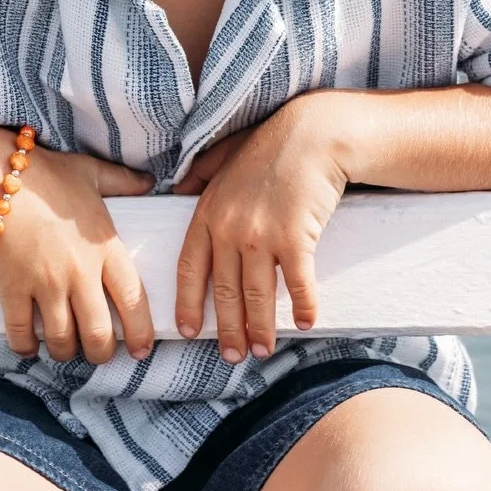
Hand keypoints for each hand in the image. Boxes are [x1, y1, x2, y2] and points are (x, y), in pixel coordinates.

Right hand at [0, 144, 154, 364]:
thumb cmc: (43, 173)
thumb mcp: (90, 173)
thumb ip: (122, 181)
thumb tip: (149, 181)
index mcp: (104, 247)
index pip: (133, 300)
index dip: (140, 331)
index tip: (141, 349)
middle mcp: (79, 271)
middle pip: (98, 333)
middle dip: (100, 353)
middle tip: (97, 355)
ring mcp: (45, 283)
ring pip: (62, 339)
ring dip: (64, 352)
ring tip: (62, 350)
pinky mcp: (12, 288)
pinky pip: (21, 331)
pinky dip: (25, 346)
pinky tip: (28, 347)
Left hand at [174, 94, 348, 362]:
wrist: (313, 134)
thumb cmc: (270, 144)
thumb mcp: (223, 156)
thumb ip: (199, 176)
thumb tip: (177, 189)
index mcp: (207, 212)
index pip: (190, 268)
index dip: (188, 303)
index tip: (188, 331)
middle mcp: (229, 229)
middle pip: (225, 291)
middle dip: (227, 329)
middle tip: (231, 356)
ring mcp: (261, 235)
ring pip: (258, 295)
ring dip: (260, 328)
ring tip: (262, 350)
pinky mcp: (295, 238)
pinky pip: (296, 284)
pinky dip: (302, 305)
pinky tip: (304, 322)